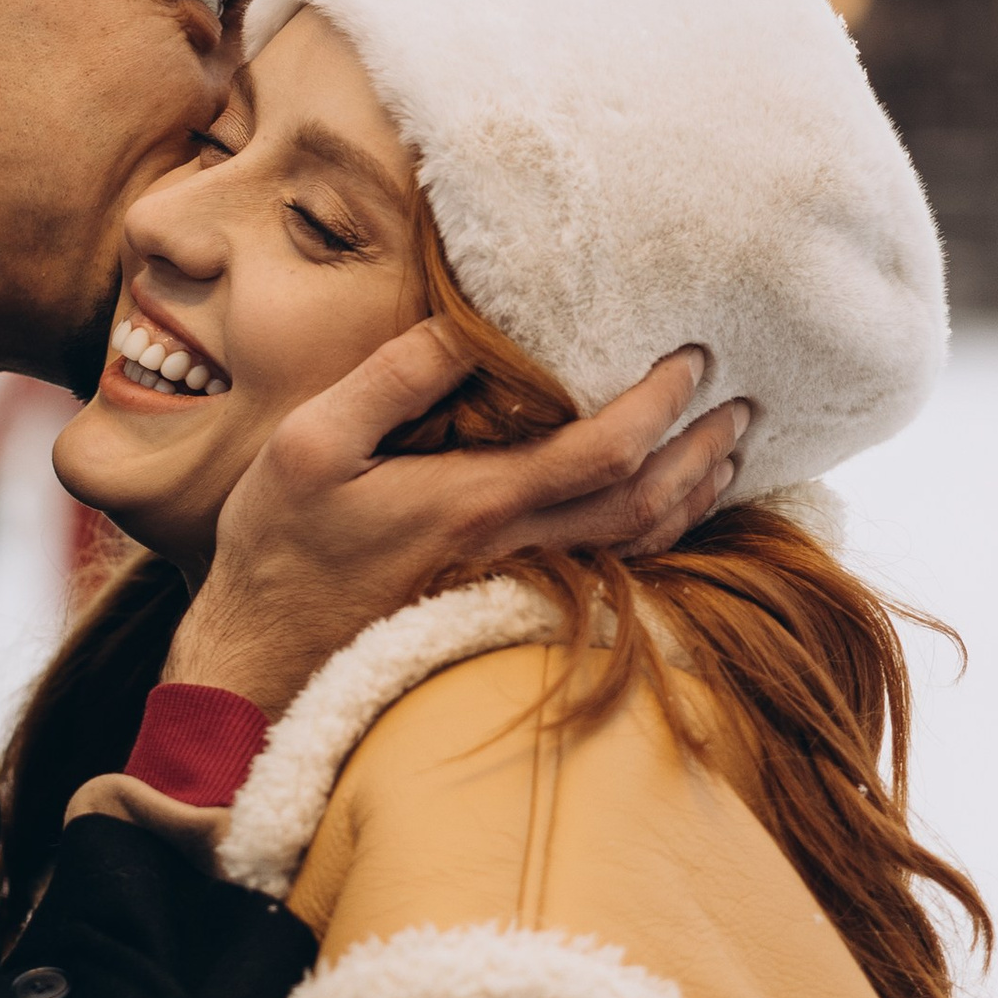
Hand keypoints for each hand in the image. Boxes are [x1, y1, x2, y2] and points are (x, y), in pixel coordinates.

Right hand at [164, 341, 744, 720]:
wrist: (258, 670)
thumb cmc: (279, 553)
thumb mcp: (310, 444)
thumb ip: (392, 381)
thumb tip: (463, 328)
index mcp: (475, 506)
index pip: (603, 453)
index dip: (660, 404)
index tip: (692, 358)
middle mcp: (514, 555)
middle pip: (645, 508)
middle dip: (702, 451)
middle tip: (739, 403)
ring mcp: (515, 593)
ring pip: (638, 552)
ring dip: (693, 498)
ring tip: (724, 452)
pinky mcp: (506, 615)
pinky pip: (611, 579)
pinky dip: (658, 542)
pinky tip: (667, 515)